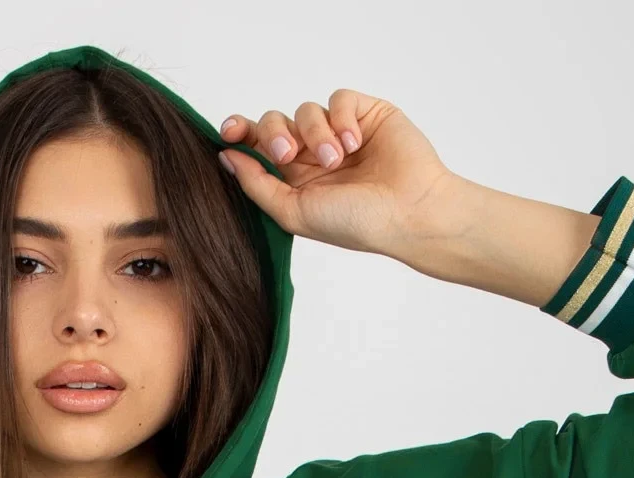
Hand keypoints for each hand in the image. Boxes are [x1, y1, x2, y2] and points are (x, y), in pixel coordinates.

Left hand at [217, 92, 456, 260]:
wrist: (407, 212)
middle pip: (276, 122)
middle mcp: (314, 154)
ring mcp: (340, 133)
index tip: (230, 131)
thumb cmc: (355, 222)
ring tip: (337, 159)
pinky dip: (342, 119)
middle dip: (275, 133)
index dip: (242, 132)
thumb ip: (257, 185)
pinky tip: (354, 143)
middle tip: (288, 155)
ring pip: (306, 110)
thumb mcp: (293, 212)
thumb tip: (226, 157)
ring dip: (316, 133)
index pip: (259, 147)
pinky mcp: (366, 114)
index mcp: (296, 179)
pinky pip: (339, 99)